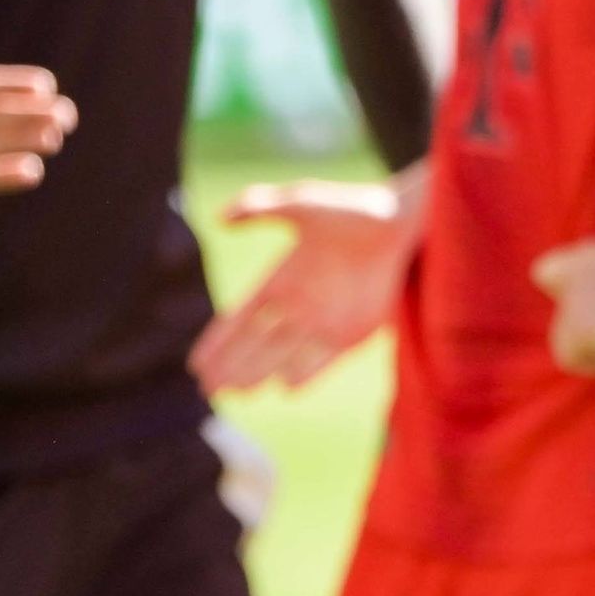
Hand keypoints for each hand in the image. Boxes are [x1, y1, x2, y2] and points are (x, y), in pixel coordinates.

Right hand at [194, 172, 421, 391]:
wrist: (398, 222)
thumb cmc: (350, 209)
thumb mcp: (301, 203)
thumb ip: (259, 207)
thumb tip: (219, 217)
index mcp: (280, 280)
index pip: (239, 318)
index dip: (217, 342)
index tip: (196, 363)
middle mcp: (298, 305)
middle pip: (256, 344)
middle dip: (231, 366)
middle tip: (208, 388)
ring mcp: (325, 321)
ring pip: (283, 355)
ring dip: (260, 373)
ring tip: (236, 392)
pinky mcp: (354, 331)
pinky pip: (325, 359)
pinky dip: (307, 373)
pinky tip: (287, 388)